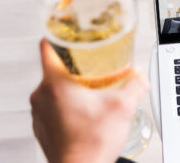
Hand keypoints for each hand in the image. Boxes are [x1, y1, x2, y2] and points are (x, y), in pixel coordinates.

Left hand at [30, 39, 148, 162]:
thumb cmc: (92, 143)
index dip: (58, 36)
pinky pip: (52, 108)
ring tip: (92, 92)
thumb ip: (135, 85)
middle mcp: (40, 96)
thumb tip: (140, 76)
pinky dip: (66, 107)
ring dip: (71, 88)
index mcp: (54, 83)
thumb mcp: (123, 107)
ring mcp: (39, 114)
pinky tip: (85, 113)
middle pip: (54, 68)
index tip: (69, 34)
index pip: (46, 46)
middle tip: (93, 67)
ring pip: (52, 89)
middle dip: (74, 66)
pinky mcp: (42, 128)